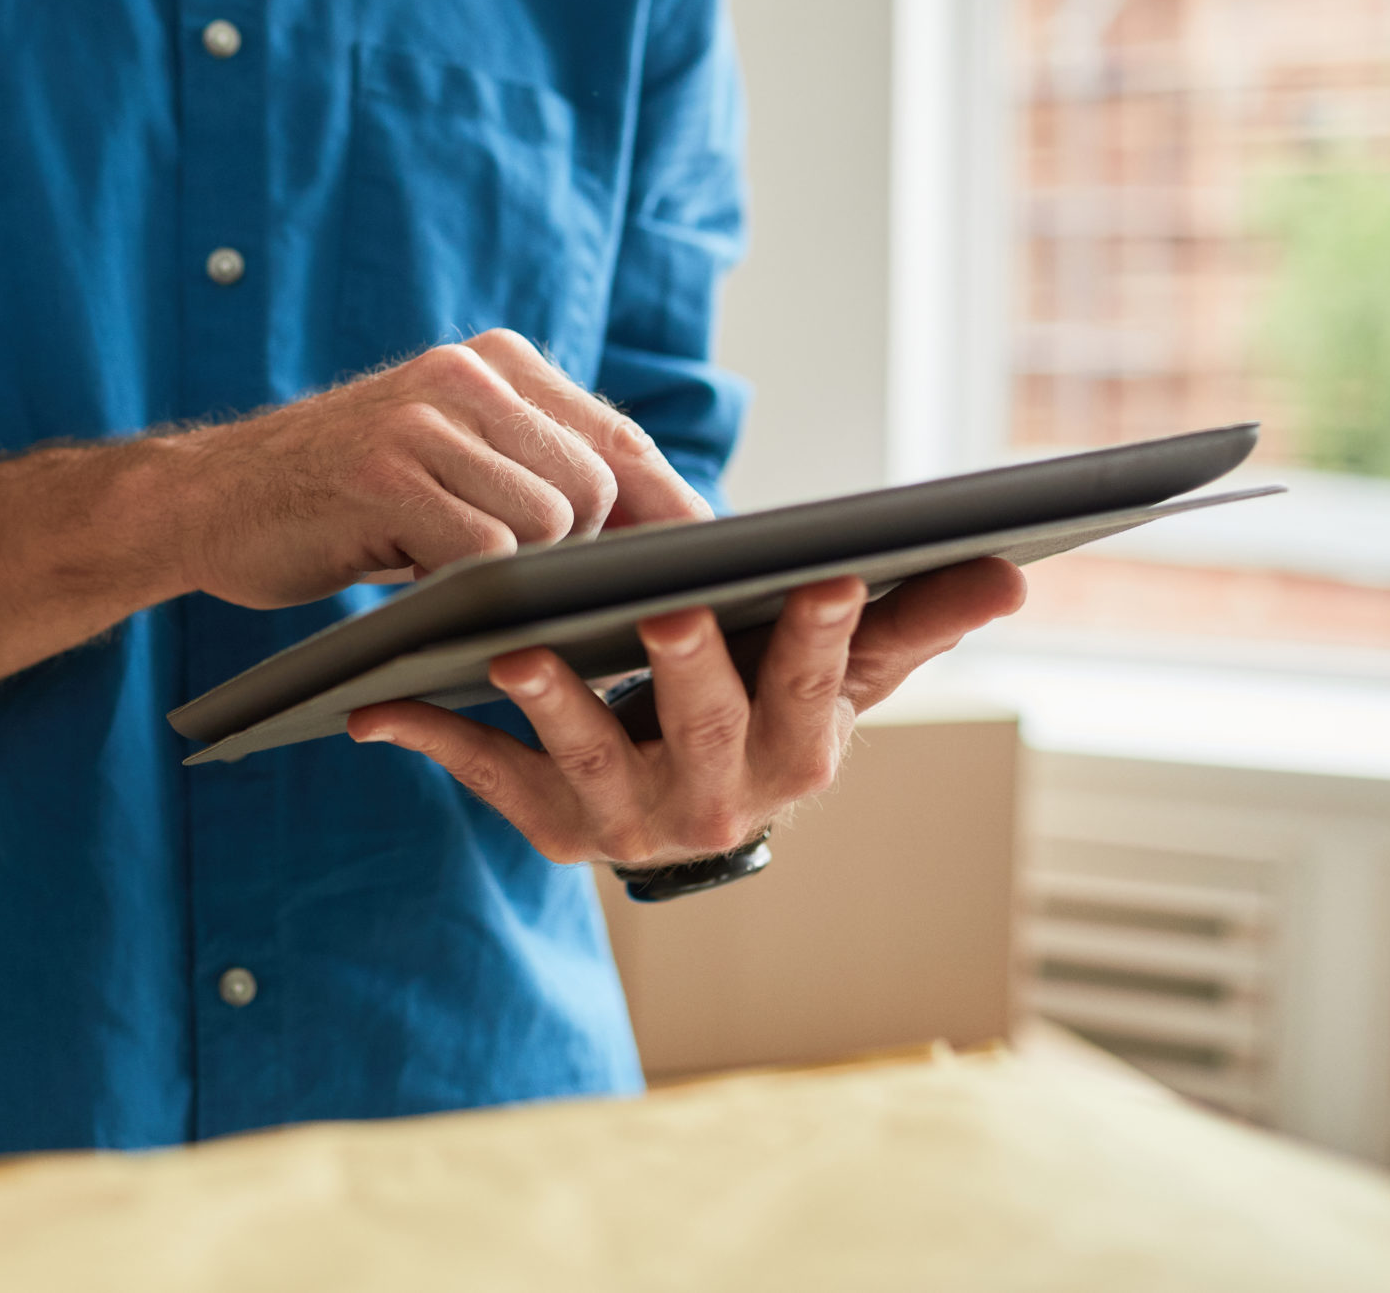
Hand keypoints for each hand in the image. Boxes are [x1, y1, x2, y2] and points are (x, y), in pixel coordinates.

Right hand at [158, 329, 711, 610]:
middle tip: (538, 598)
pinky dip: (470, 590)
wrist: (205, 501)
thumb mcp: (443, 458)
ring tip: (455, 582)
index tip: (705, 573)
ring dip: (519, 576)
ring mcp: (424, 418)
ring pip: (552, 521)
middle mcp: (466, 373)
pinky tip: (423, 590)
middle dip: (585, 557)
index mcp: (495, 361)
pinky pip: (487, 552)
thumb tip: (666, 533)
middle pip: (600, 486)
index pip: (620, 437)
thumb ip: (533, 469)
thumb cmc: (340, 502)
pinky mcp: (386, 473)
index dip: (669, 511)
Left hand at [345, 557, 1027, 864]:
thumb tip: (1013, 566)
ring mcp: (627, 819)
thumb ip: (916, 622)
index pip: (820, 683)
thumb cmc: (766, 708)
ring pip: (591, 758)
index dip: (823, 632)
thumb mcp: (840, 675)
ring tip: (513, 646)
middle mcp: (718, 798)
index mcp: (800, 748)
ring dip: (554, 701)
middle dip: (689, 665)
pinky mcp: (546, 822)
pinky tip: (376, 701)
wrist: (681, 809)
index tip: (830, 571)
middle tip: (666, 604)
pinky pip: (485, 777)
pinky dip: (431, 737)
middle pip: (707, 724)